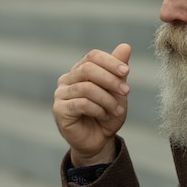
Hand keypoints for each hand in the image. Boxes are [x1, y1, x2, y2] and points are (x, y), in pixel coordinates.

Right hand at [53, 43, 131, 166]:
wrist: (99, 140)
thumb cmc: (108, 113)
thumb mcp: (117, 91)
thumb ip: (119, 70)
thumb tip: (126, 46)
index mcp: (81, 70)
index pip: (93, 56)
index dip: (110, 61)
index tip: (127, 72)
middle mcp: (68, 79)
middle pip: (88, 68)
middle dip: (110, 79)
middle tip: (126, 91)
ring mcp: (61, 94)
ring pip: (86, 88)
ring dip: (107, 99)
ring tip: (117, 110)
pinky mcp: (59, 110)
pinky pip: (81, 103)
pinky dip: (98, 109)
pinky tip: (104, 116)